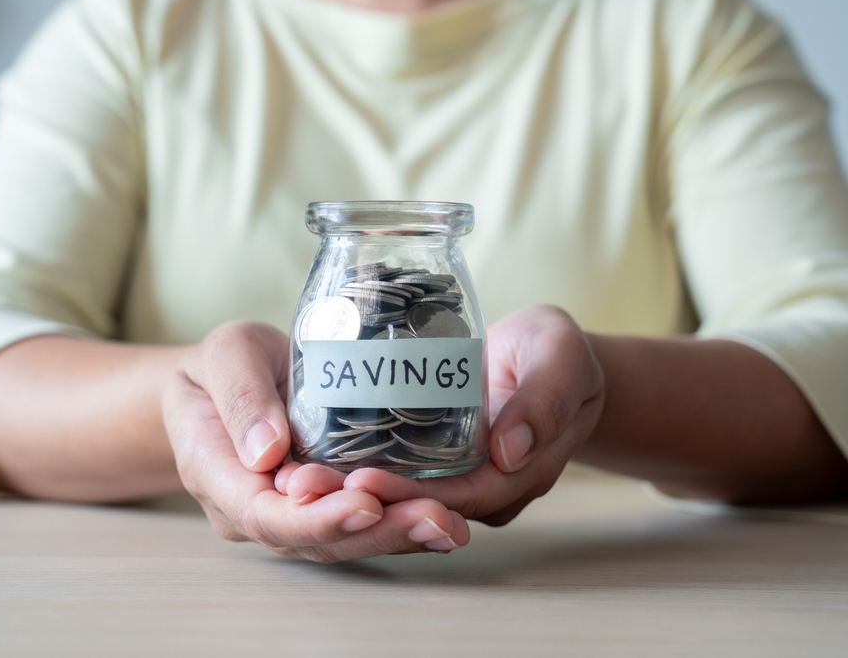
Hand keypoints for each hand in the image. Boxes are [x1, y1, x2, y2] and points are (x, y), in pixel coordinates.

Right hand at [162, 320, 469, 560]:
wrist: (220, 382)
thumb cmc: (218, 367)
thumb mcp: (223, 357)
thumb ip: (241, 396)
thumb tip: (267, 450)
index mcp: (219, 476)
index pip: (267, 516)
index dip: (319, 519)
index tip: (366, 505)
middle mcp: (253, 509)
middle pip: (315, 538)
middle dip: (376, 533)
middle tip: (433, 519)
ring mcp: (288, 513)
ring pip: (342, 538)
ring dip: (397, 535)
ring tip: (449, 525)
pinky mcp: (320, 504)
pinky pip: (358, 523)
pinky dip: (400, 523)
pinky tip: (445, 522)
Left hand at [289, 306, 604, 524]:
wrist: (547, 355)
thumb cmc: (557, 352)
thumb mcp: (562, 358)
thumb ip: (545, 399)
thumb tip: (508, 450)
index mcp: (515, 475)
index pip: (458, 499)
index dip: (410, 496)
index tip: (362, 479)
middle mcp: (479, 487)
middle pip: (416, 505)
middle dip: (359, 501)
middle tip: (302, 484)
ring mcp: (453, 476)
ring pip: (397, 494)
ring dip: (346, 491)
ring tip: (293, 478)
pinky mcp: (431, 457)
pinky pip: (391, 470)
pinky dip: (351, 468)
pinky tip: (309, 458)